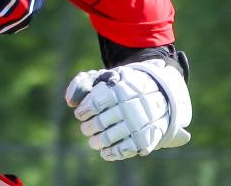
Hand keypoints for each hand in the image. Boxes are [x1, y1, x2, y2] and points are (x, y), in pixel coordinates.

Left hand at [65, 59, 191, 160]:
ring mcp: (138, 124)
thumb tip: (70, 101)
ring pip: (110, 138)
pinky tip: (105, 151)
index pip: (94, 104)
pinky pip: (124, 150)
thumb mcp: (105, 77)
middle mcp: (130, 107)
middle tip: (86, 128)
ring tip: (93, 140)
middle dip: (88, 128)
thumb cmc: (124, 85)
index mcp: (119, 90)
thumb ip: (83, 83)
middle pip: (100, 123)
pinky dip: (111, 153)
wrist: (160, 94)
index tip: (81, 113)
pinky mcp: (144, 139)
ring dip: (96, 142)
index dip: (83, 111)